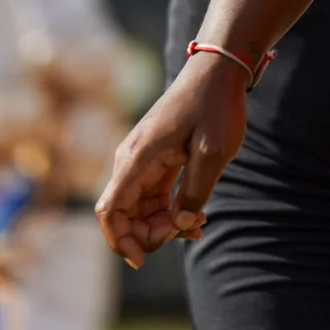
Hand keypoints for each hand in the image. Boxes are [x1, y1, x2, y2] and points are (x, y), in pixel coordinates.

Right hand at [95, 52, 247, 266]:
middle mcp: (134, 160)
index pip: (110, 211)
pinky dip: (170, 211)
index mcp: (138, 158)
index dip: (120, 240)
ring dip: (163, 225)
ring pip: (141, 208)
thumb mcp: (212, 154)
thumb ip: (193, 194)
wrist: (220, 69)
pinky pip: (155, 196)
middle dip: (151, 234)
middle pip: (125, 215)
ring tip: (199, 224)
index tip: (143, 259)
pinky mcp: (159, 159)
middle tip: (189, 229)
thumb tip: (179, 224)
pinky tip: (197, 217)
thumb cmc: (215, 106)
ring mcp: (145, 160)